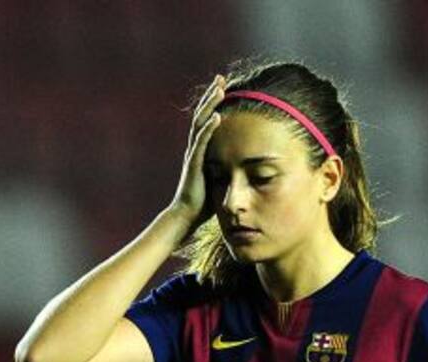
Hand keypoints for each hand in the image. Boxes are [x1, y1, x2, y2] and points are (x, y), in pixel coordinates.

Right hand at [168, 74, 225, 232]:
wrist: (186, 216)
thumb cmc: (203, 202)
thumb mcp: (217, 178)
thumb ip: (225, 166)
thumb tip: (241, 162)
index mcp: (200, 150)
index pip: (206, 120)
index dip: (214, 103)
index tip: (224, 87)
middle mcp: (194, 148)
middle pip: (202, 115)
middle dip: (212, 96)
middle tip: (221, 78)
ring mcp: (193, 155)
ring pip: (200, 123)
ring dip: (210, 105)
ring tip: (220, 89)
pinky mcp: (194, 165)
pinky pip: (201, 142)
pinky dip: (209, 128)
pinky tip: (218, 115)